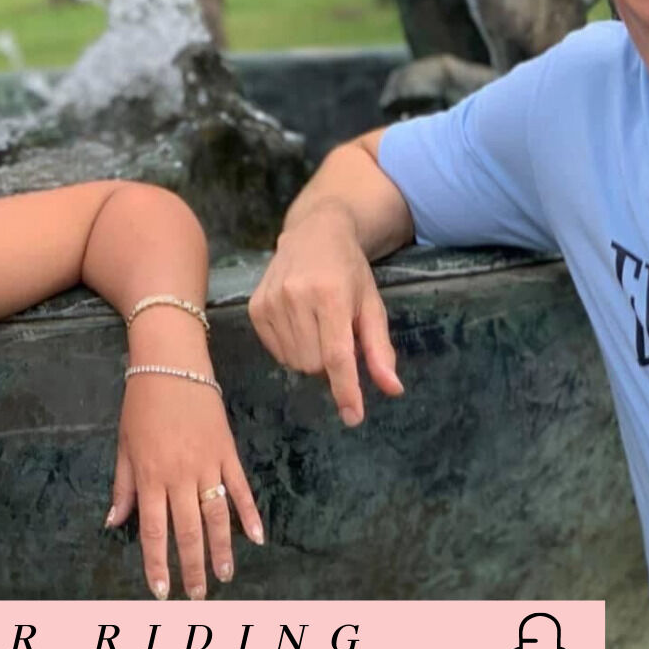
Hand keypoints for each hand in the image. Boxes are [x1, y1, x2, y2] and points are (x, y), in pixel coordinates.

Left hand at [108, 370, 262, 599]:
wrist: (171, 363)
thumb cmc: (141, 403)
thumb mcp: (124, 444)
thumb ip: (123, 486)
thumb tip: (114, 523)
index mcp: (151, 476)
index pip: (154, 530)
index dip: (157, 563)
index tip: (161, 591)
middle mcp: (179, 475)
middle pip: (188, 530)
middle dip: (192, 566)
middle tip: (195, 596)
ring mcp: (207, 464)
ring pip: (216, 515)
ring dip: (221, 549)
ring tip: (224, 577)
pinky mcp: (227, 451)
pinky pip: (240, 487)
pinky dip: (249, 513)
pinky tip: (256, 537)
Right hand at [249, 199, 403, 424]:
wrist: (314, 232)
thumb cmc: (349, 270)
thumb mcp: (372, 305)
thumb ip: (379, 349)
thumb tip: (393, 390)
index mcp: (330, 295)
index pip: (336, 355)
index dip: (345, 390)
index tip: (353, 417)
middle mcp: (296, 297)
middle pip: (314, 364)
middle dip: (331, 362)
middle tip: (337, 336)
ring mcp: (271, 301)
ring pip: (294, 362)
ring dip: (311, 356)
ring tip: (318, 326)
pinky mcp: (255, 307)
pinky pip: (276, 352)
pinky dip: (292, 348)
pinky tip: (299, 323)